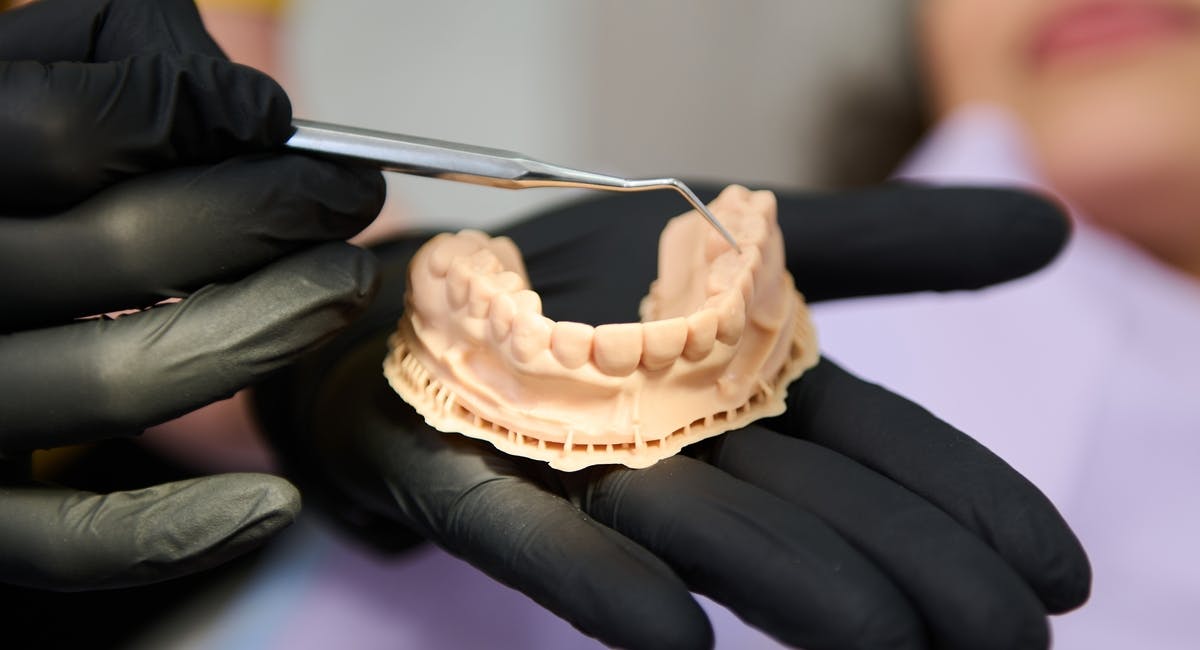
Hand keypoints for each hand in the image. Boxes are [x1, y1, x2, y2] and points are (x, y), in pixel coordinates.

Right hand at [0, 0, 383, 589]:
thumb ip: (116, 59)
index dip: (194, 117)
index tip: (279, 123)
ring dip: (263, 336)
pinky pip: (65, 542)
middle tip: (352, 199)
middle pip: (124, 251)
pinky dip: (179, 531)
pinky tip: (279, 501)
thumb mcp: (17, 69)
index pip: (68, 130)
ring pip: (116, 383)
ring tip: (347, 287)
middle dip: (274, 217)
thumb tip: (252, 114)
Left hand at [256, 185, 1089, 648]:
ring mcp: (579, 469)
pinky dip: (603, 580)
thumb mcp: (740, 229)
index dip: (969, 507)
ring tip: (886, 642)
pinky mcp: (470, 480)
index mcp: (747, 394)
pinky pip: (538, 537)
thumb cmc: (583, 281)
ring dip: (791, 583)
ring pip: (702, 529)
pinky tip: (673, 634)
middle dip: (915, 571)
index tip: (1061, 580)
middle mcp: (681, 445)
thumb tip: (1055, 231)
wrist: (416, 294)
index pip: (884, 452)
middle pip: (814, 508)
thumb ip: (881, 242)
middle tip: (1011, 644)